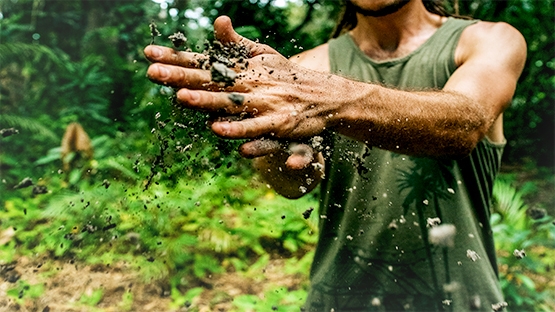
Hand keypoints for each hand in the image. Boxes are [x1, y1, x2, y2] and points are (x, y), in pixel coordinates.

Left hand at [144, 16, 336, 167]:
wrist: (323, 96)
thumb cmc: (286, 76)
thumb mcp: (262, 55)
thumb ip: (236, 44)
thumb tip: (218, 22)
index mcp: (241, 68)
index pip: (203, 61)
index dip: (176, 58)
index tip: (148, 54)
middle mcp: (249, 83)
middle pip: (210, 80)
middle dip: (180, 77)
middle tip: (152, 73)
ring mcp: (264, 103)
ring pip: (231, 103)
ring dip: (206, 101)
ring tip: (181, 98)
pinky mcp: (278, 123)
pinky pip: (256, 128)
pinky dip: (238, 129)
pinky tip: (218, 129)